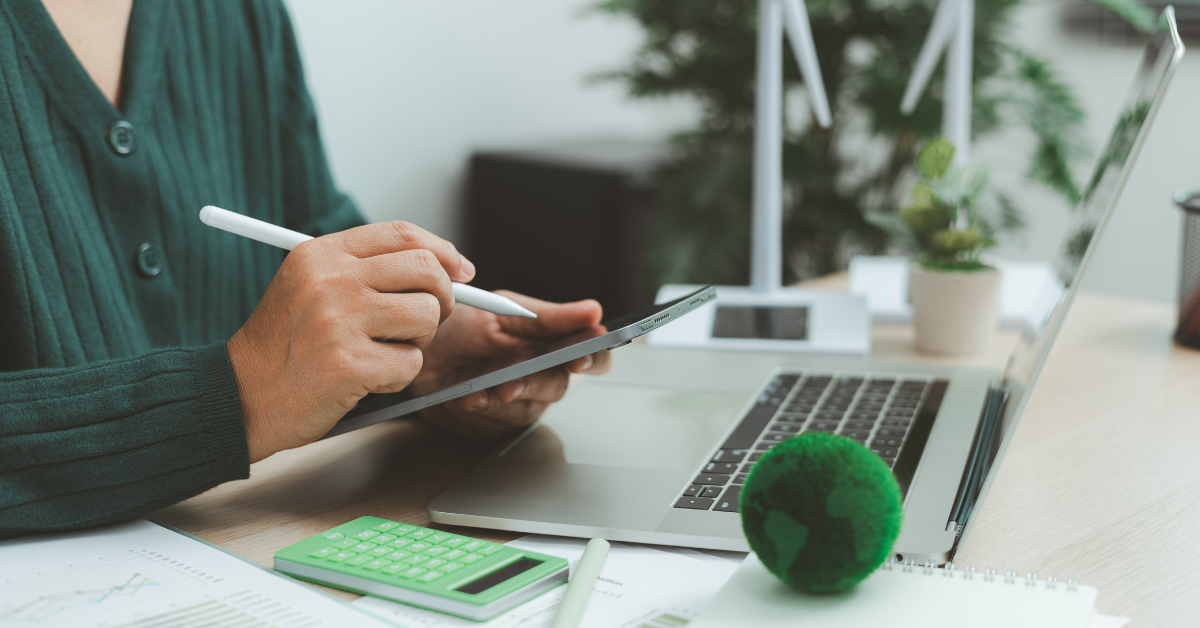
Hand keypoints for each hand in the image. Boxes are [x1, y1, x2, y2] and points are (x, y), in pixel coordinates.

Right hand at [227, 221, 473, 461]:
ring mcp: (339, 322)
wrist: (239, 397)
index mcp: (320, 255)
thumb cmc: (285, 347)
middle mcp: (330, 281)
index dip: (442, 251)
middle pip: (426, 271)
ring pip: (425, 318)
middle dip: (442, 298)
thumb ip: (366, 271)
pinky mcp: (348, 364)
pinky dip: (396, 378)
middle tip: (429, 320)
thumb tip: (449, 268)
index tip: (462, 271)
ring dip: (416, 343)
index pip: (402, 234)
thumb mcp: (309, 288)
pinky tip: (364, 380)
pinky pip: (410, 364)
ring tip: (381, 353)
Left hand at [412, 292, 611, 438]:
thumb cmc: (460, 326)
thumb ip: (549, 317)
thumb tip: (592, 312)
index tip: (579, 359)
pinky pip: (494, 427)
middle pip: (556, 387)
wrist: (419, 350)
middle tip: (509, 383)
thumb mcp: (503, 312)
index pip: (591, 357)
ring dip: (497, 402)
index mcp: (550, 346)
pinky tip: (462, 400)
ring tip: (474, 391)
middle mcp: (540, 377)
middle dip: (531, 384)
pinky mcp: (494, 426)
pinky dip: (476, 413)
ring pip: (524, 411)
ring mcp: (519, 404)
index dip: (593, 360)